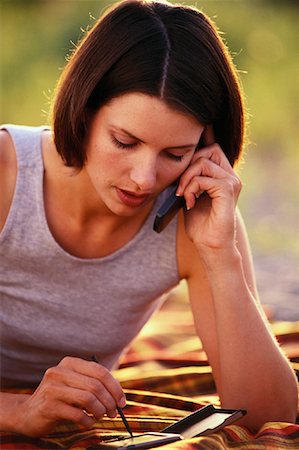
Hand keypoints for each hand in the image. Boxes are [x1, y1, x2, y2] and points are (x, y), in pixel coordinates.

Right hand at [14, 356, 125, 436]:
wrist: (27, 413)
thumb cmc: (59, 399)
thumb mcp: (75, 385)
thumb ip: (93, 384)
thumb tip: (119, 396)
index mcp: (69, 363)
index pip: (100, 371)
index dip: (115, 387)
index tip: (122, 401)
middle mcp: (59, 371)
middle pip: (96, 385)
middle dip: (110, 401)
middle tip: (114, 412)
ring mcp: (52, 388)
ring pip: (88, 398)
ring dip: (100, 411)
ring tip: (100, 417)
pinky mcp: (48, 406)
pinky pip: (77, 414)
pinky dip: (88, 421)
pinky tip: (88, 423)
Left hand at [177, 126, 241, 249]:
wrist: (210, 246)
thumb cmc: (200, 224)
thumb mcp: (189, 196)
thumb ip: (188, 179)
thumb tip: (174, 161)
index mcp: (222, 175)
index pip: (213, 148)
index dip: (201, 139)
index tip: (187, 135)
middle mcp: (230, 176)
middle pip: (210, 149)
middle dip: (189, 164)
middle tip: (180, 187)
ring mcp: (232, 182)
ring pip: (204, 162)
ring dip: (187, 178)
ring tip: (183, 195)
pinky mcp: (228, 191)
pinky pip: (205, 178)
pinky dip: (192, 188)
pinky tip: (189, 202)